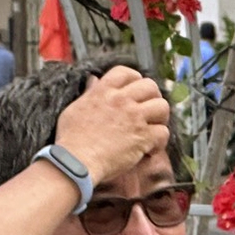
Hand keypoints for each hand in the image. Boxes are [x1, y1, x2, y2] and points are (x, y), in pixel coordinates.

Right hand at [52, 63, 171, 181]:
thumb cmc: (71, 139)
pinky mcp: (143, 137)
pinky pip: (163, 132)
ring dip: (160, 118)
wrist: (76, 162)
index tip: (135, 89)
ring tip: (153, 128)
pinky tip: (150, 149)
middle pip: (150, 86)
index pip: (126, 72)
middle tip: (148, 110)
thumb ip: (89, 94)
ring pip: (162, 106)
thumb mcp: (75, 108)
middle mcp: (121, 100)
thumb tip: (93, 81)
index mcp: (103, 91)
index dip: (134, 79)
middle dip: (153, 96)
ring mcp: (134, 117)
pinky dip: (160, 142)